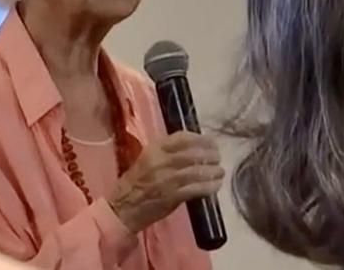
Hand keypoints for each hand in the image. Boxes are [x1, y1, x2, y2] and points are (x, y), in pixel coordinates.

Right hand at [108, 131, 223, 233]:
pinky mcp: (172, 196)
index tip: (211, 141)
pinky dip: (209, 187)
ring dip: (212, 171)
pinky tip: (216, 185)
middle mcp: (161, 161)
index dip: (200, 138)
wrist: (123, 207)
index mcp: (154, 149)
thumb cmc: (135, 183)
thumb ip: (167, 153)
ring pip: (197, 171)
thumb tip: (194, 149)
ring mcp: (167, 179)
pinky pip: (196, 189)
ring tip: (220, 171)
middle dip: (209, 154)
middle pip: (192, 153)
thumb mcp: (147, 159)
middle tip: (219, 157)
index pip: (181, 137)